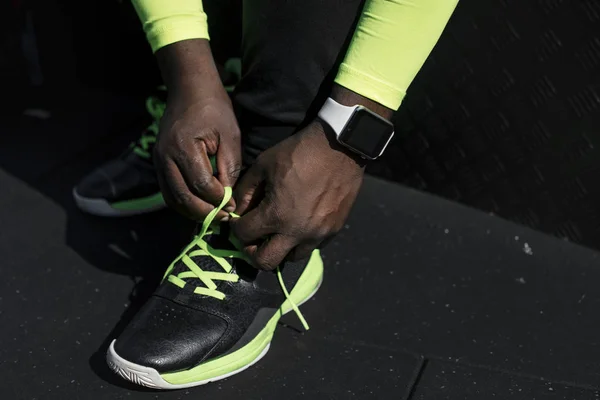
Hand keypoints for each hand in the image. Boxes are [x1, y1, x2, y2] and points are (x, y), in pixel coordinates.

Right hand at [154, 40, 241, 220]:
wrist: (189, 91)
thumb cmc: (214, 110)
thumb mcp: (230, 135)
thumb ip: (230, 167)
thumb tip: (228, 198)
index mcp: (183, 147)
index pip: (201, 185)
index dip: (219, 200)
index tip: (234, 207)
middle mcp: (165, 157)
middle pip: (183, 197)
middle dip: (206, 213)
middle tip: (225, 219)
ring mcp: (159, 161)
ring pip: (173, 199)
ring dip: (193, 213)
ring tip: (214, 217)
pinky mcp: (159, 164)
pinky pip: (169, 193)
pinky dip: (184, 204)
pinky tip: (201, 207)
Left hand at [230, 121, 364, 269]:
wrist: (340, 147)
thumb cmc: (299, 152)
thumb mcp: (263, 164)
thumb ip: (245, 191)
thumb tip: (238, 211)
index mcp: (276, 214)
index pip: (244, 235)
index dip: (236, 229)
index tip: (238, 222)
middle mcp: (297, 232)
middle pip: (266, 261)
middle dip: (253, 251)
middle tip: (253, 238)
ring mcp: (317, 234)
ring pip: (291, 258)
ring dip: (280, 249)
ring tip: (278, 232)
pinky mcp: (333, 231)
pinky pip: (312, 247)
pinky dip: (301, 241)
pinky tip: (299, 223)